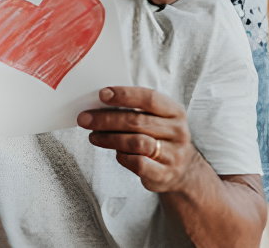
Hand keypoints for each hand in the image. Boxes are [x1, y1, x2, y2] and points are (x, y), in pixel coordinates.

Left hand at [77, 87, 200, 193]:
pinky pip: (137, 163)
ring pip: (136, 142)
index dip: (125, 95)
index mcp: (175, 112)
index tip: (103, 94)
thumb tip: (102, 105)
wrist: (183, 170)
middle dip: (107, 119)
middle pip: (137, 121)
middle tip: (85, 118)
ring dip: (110, 138)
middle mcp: (177, 131)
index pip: (149, 98)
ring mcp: (172, 154)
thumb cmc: (162, 139)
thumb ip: (137, 111)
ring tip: (93, 136)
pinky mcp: (164, 173)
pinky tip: (115, 153)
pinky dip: (122, 157)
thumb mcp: (158, 120)